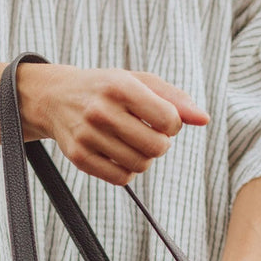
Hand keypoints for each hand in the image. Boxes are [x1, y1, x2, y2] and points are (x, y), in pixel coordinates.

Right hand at [18, 64, 208, 184]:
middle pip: (156, 147)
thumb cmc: (107, 89)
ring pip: (140, 165)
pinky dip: (128, 171)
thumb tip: (204, 119)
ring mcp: (88, 135)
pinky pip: (121, 178)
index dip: (174, 124)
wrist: (56, 97)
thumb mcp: (139, 82)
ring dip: (145, 158)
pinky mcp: (79, 157)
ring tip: (134, 143)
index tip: (163, 119)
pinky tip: (121, 155)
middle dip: (161, 144)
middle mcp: (101, 110)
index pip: (169, 120)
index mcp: (120, 86)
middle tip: (150, 134)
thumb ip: (175, 99)